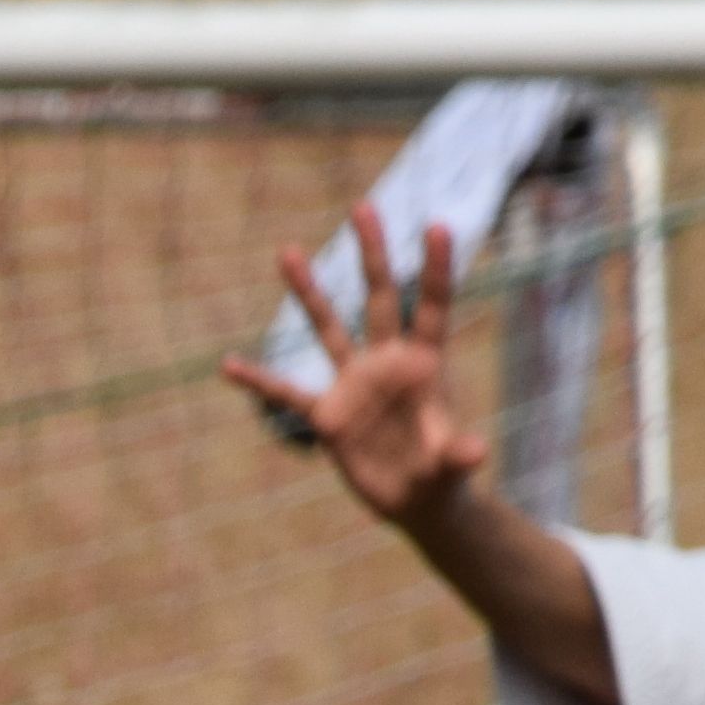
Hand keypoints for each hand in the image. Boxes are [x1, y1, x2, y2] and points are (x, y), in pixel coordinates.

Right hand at [230, 206, 491, 528]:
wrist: (416, 498)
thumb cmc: (440, 475)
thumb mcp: (449, 468)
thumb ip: (458, 455)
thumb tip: (475, 452)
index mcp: (425, 365)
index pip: (431, 308)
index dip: (436, 270)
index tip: (437, 226)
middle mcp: (387, 363)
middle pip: (379, 298)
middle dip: (372, 253)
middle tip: (362, 206)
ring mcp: (354, 383)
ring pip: (328, 327)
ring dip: (309, 292)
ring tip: (287, 251)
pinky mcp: (329, 414)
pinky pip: (288, 394)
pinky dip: (260, 382)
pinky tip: (229, 367)